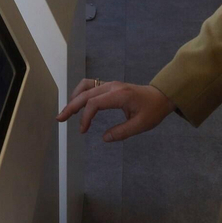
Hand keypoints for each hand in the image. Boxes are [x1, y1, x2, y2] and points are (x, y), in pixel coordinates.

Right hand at [56, 79, 174, 142]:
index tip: (83, 131)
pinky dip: (80, 94)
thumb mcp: (141, 125)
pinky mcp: (109, 86)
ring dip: (74, 98)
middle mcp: (112, 86)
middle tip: (60, 119)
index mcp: (120, 95)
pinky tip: (77, 104)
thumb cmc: (153, 110)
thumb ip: (122, 132)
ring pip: (85, 86)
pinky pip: (90, 85)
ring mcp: (110, 84)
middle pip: (85, 93)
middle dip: (71, 106)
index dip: (85, 117)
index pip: (94, 103)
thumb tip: (104, 138)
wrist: (161, 96)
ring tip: (67, 111)